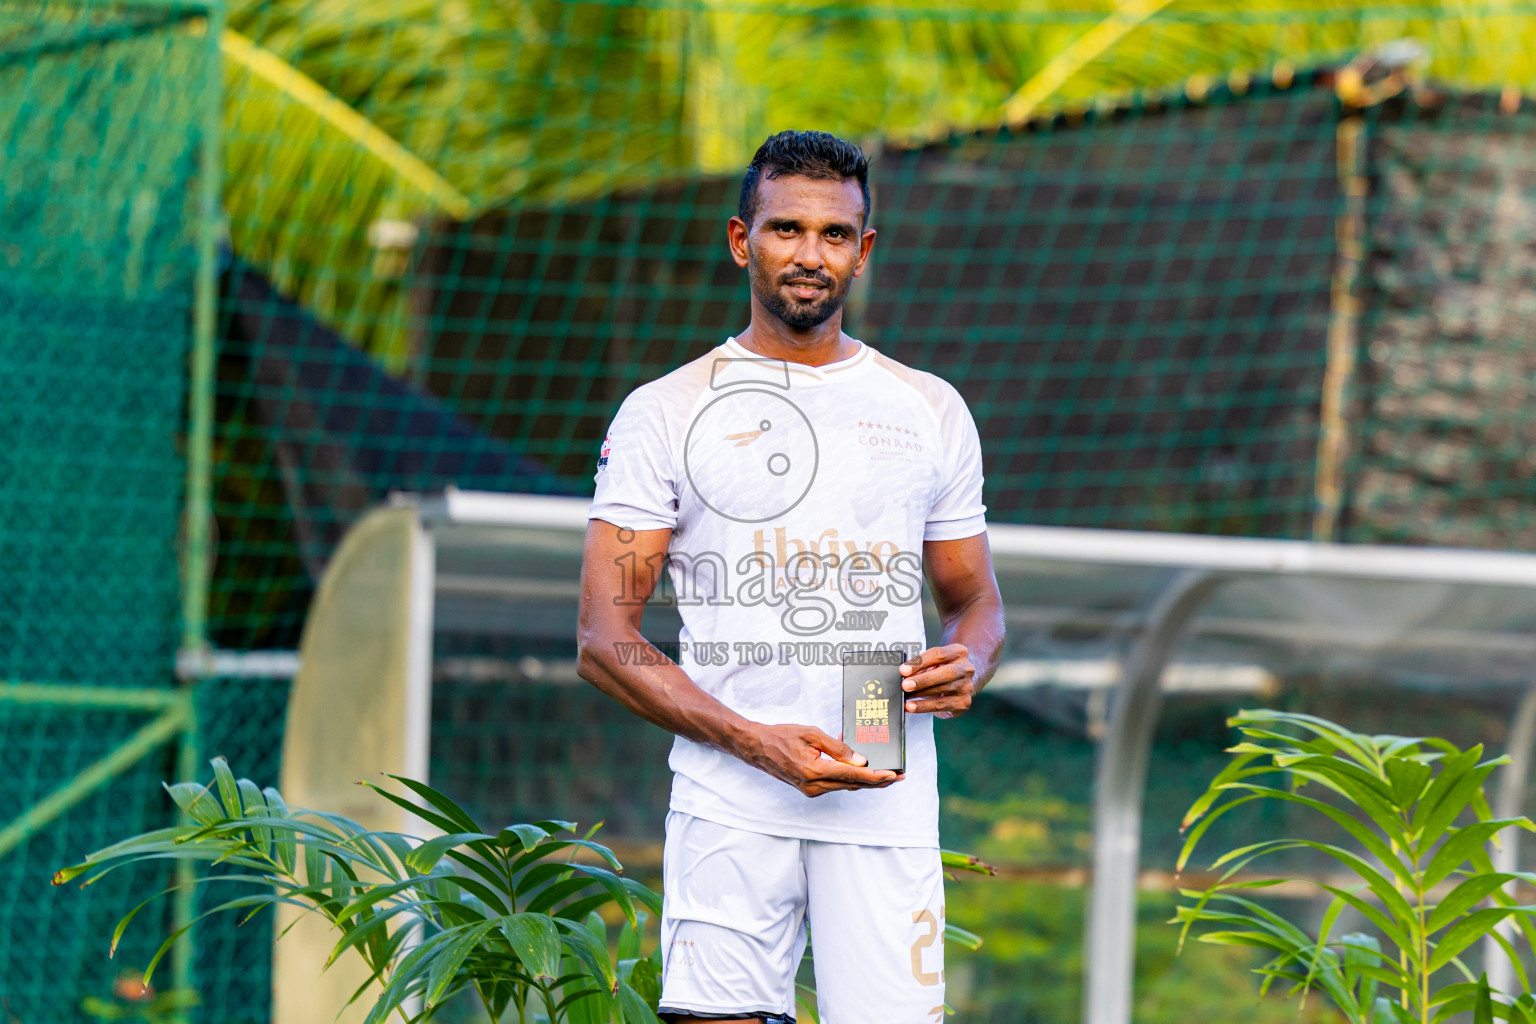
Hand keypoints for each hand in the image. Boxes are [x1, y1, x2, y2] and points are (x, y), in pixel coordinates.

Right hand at [736, 724, 902, 796]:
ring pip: (846, 786)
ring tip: (884, 772)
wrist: (757, 748)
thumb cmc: (781, 737)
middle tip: (898, 776)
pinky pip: (835, 784)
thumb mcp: (811, 734)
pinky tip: (857, 766)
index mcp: (814, 771)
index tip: (893, 774)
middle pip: (854, 785)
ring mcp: (811, 790)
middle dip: (878, 781)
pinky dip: (848, 776)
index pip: (853, 775)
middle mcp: (814, 786)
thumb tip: (861, 761)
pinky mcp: (809, 789)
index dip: (876, 776)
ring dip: (865, 780)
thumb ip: (837, 748)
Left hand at [900, 643, 975, 718]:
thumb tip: (902, 674)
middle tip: (905, 685)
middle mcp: (966, 669)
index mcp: (958, 652)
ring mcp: (967, 686)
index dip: (920, 662)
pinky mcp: (964, 702)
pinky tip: (912, 707)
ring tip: (905, 697)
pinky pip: (942, 705)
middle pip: (946, 672)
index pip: (938, 654)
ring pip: (943, 690)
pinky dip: (924, 706)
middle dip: (924, 680)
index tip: (903, 670)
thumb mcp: (933, 663)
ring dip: (921, 694)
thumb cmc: (942, 670)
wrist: (960, 683)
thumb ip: (920, 666)